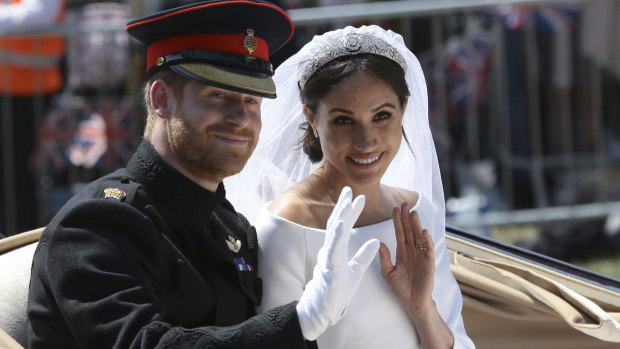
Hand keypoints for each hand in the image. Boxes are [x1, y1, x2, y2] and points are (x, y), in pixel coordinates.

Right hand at [296, 187, 379, 339]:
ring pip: (334, 232)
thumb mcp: (356, 271)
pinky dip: (337, 234)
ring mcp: (328, 258)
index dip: (351, 212)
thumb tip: (376, 242)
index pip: (344, 227)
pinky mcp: (329, 267)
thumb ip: (364, 256)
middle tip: (349, 189)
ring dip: (341, 215)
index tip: (359, 198)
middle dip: (343, 206)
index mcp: (337, 251)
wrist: (325, 310)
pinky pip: (333, 248)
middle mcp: (330, 251)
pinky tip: (342, 222)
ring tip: (347, 200)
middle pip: (337, 224)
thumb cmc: (337, 292)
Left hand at [378, 203, 434, 314]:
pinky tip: (423, 231)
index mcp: (402, 252)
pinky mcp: (429, 263)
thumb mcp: (388, 273)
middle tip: (405, 203)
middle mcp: (412, 251)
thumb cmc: (400, 288)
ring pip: (418, 237)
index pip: (399, 233)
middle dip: (407, 217)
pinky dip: (426, 241)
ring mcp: (421, 256)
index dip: (397, 221)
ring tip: (413, 212)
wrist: (412, 302)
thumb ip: (384, 258)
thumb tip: (379, 243)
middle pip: (409, 231)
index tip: (394, 209)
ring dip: (416, 225)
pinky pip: (428, 250)